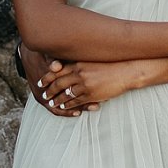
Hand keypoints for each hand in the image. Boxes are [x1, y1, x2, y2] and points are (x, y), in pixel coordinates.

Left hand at [32, 58, 147, 114]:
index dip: (47, 77)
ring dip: (56, 100)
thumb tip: (67, 67)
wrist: (126, 71)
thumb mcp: (92, 60)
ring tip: (51, 103)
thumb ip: (79, 64)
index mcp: (78, 63)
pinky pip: (76, 101)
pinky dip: (68, 105)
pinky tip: (63, 106)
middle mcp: (79, 73)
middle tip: (44, 95)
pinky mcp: (91, 94)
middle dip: (49, 91)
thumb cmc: (110, 64)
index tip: (41, 82)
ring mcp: (85, 84)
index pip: (57, 71)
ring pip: (65, 94)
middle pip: (58, 83)